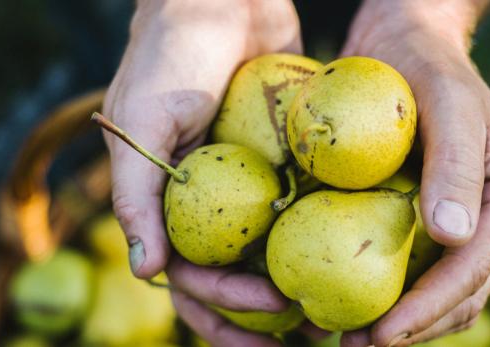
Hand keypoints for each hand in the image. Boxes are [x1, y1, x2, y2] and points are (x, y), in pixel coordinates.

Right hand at [102, 1, 301, 345]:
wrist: (222, 4)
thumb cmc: (171, 58)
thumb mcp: (142, 120)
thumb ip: (136, 195)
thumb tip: (145, 272)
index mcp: (168, 209)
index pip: (192, 277)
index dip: (226, 302)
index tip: (274, 303)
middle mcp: (209, 210)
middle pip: (231, 285)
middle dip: (260, 323)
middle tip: (305, 343)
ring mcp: (247, 193)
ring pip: (270, 261)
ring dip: (296, 295)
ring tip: (333, 322)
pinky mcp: (281, 170)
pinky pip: (300, 215)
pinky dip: (321, 242)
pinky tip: (352, 261)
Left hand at [339, 1, 489, 345]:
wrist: (399, 42)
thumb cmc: (423, 64)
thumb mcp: (446, 102)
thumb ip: (457, 163)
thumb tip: (455, 237)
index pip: (470, 268)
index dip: (428, 309)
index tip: (382, 335)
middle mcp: (478, 214)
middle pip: (453, 291)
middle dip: (410, 327)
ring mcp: (446, 216)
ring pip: (429, 286)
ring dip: (394, 319)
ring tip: (345, 339)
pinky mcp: (411, 210)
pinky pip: (401, 260)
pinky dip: (377, 286)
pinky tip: (341, 298)